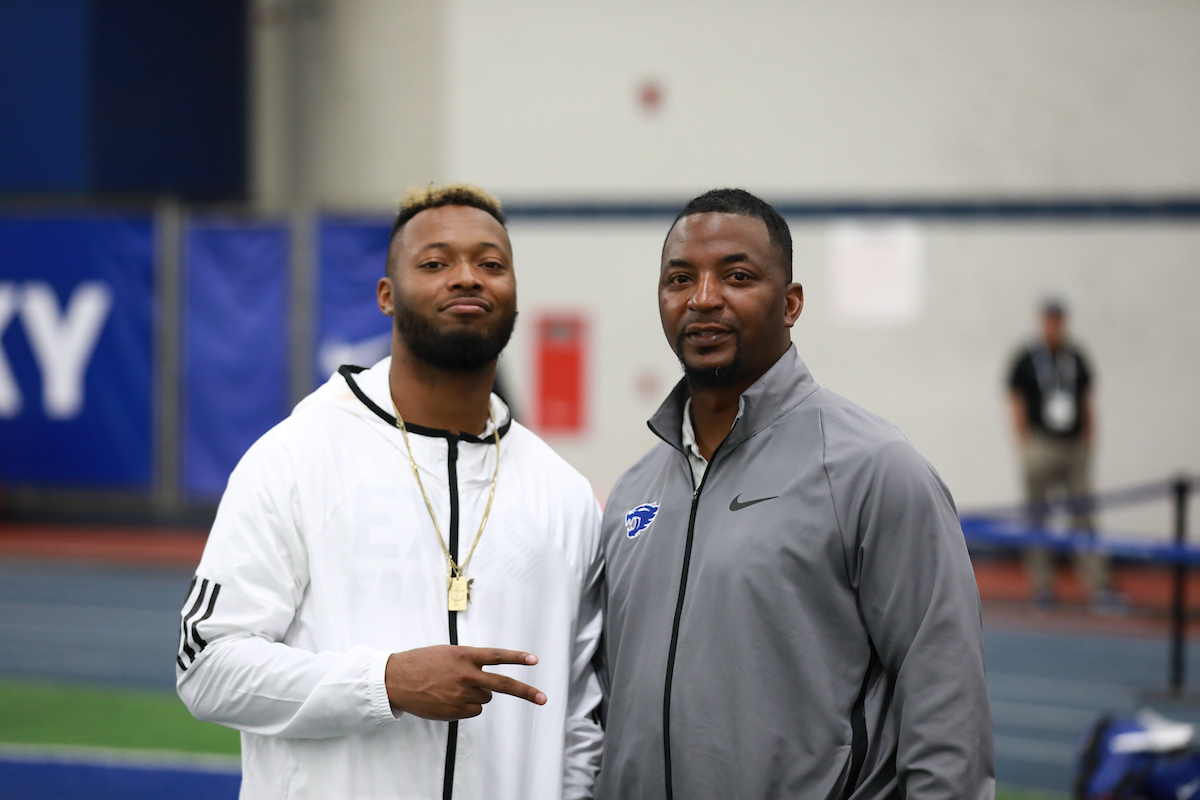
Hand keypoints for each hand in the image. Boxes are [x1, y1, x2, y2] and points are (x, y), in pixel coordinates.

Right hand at [385, 645, 545, 720]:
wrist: (396, 679)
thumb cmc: (421, 663)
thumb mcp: (447, 653)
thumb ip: (468, 661)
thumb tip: (485, 674)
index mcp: (464, 656)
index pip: (497, 656)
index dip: (517, 657)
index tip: (534, 660)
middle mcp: (466, 675)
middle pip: (502, 685)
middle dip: (526, 692)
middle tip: (543, 699)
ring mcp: (461, 694)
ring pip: (485, 698)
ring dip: (477, 694)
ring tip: (454, 687)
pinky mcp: (454, 711)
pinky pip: (473, 710)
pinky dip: (467, 706)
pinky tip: (449, 698)